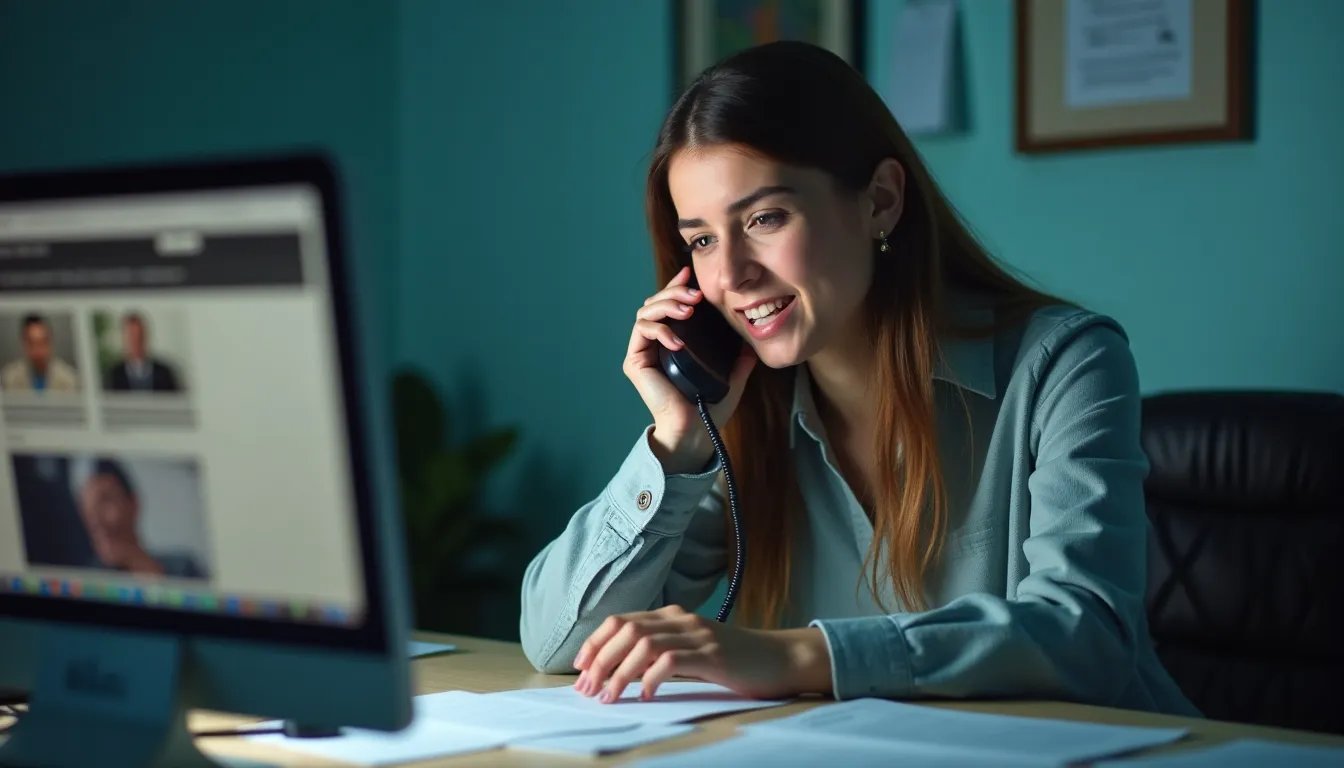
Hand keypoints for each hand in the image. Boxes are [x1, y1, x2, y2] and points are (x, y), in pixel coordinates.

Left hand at [571, 605, 831, 702]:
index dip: (595, 642)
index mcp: (672, 615)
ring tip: (609, 696)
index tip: (580, 668)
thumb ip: (662, 653)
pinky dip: (651, 679)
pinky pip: (671, 661)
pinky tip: (646, 696)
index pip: (621, 620)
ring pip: (643, 645)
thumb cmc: (734, 659)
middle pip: (626, 630)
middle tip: (587, 688)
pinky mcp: (712, 654)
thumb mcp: (692, 651)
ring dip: (620, 673)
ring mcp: (697, 634)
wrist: (779, 658)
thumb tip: (623, 671)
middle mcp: (681, 619)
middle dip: (600, 659)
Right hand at [624, 266, 757, 474]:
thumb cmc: (710, 408)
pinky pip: (642, 332)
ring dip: (667, 304)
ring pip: (646, 312)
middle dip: (674, 292)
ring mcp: (644, 351)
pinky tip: (678, 339)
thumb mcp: (731, 377)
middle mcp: (656, 343)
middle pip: (656, 302)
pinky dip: (660, 329)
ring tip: (688, 311)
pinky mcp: (635, 362)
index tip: (690, 274)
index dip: (678, 286)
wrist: (697, 432)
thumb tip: (752, 344)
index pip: (671, 306)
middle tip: (695, 296)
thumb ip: (739, 360)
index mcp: (674, 342)